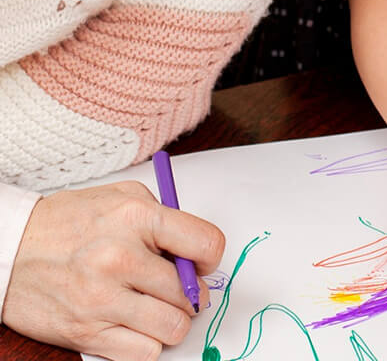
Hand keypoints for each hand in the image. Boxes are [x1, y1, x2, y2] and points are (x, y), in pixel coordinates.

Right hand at [2, 181, 224, 360]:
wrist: (12, 248)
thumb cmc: (70, 221)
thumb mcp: (124, 197)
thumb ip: (165, 218)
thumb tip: (196, 250)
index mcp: (138, 218)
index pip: (206, 245)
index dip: (210, 259)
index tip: (201, 264)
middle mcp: (121, 258)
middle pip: (190, 293)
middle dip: (192, 294)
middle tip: (179, 290)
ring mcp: (102, 299)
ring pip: (173, 327)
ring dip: (173, 322)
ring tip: (160, 309)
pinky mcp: (85, 333)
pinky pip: (143, 353)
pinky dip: (147, 342)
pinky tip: (136, 325)